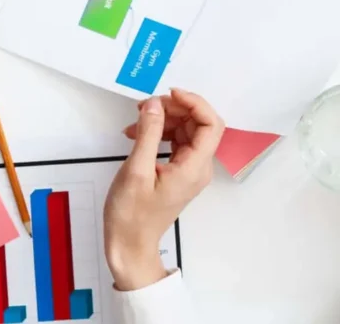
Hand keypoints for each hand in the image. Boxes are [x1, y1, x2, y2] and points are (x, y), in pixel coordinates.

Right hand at [106, 89, 223, 289]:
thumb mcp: (136, 170)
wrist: (129, 245)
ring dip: (163, 120)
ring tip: (136, 121)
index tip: (169, 94)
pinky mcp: (178, 172)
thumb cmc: (131, 215)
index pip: (210, 124)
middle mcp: (198, 167)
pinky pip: (175, 143)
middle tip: (145, 106)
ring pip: (186, 131)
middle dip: (174, 109)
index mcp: (195, 168)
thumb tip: (154, 104)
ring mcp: (189, 170)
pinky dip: (158, 133)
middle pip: (198, 124)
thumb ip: (148, 133)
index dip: (194, 103)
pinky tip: (136, 133)